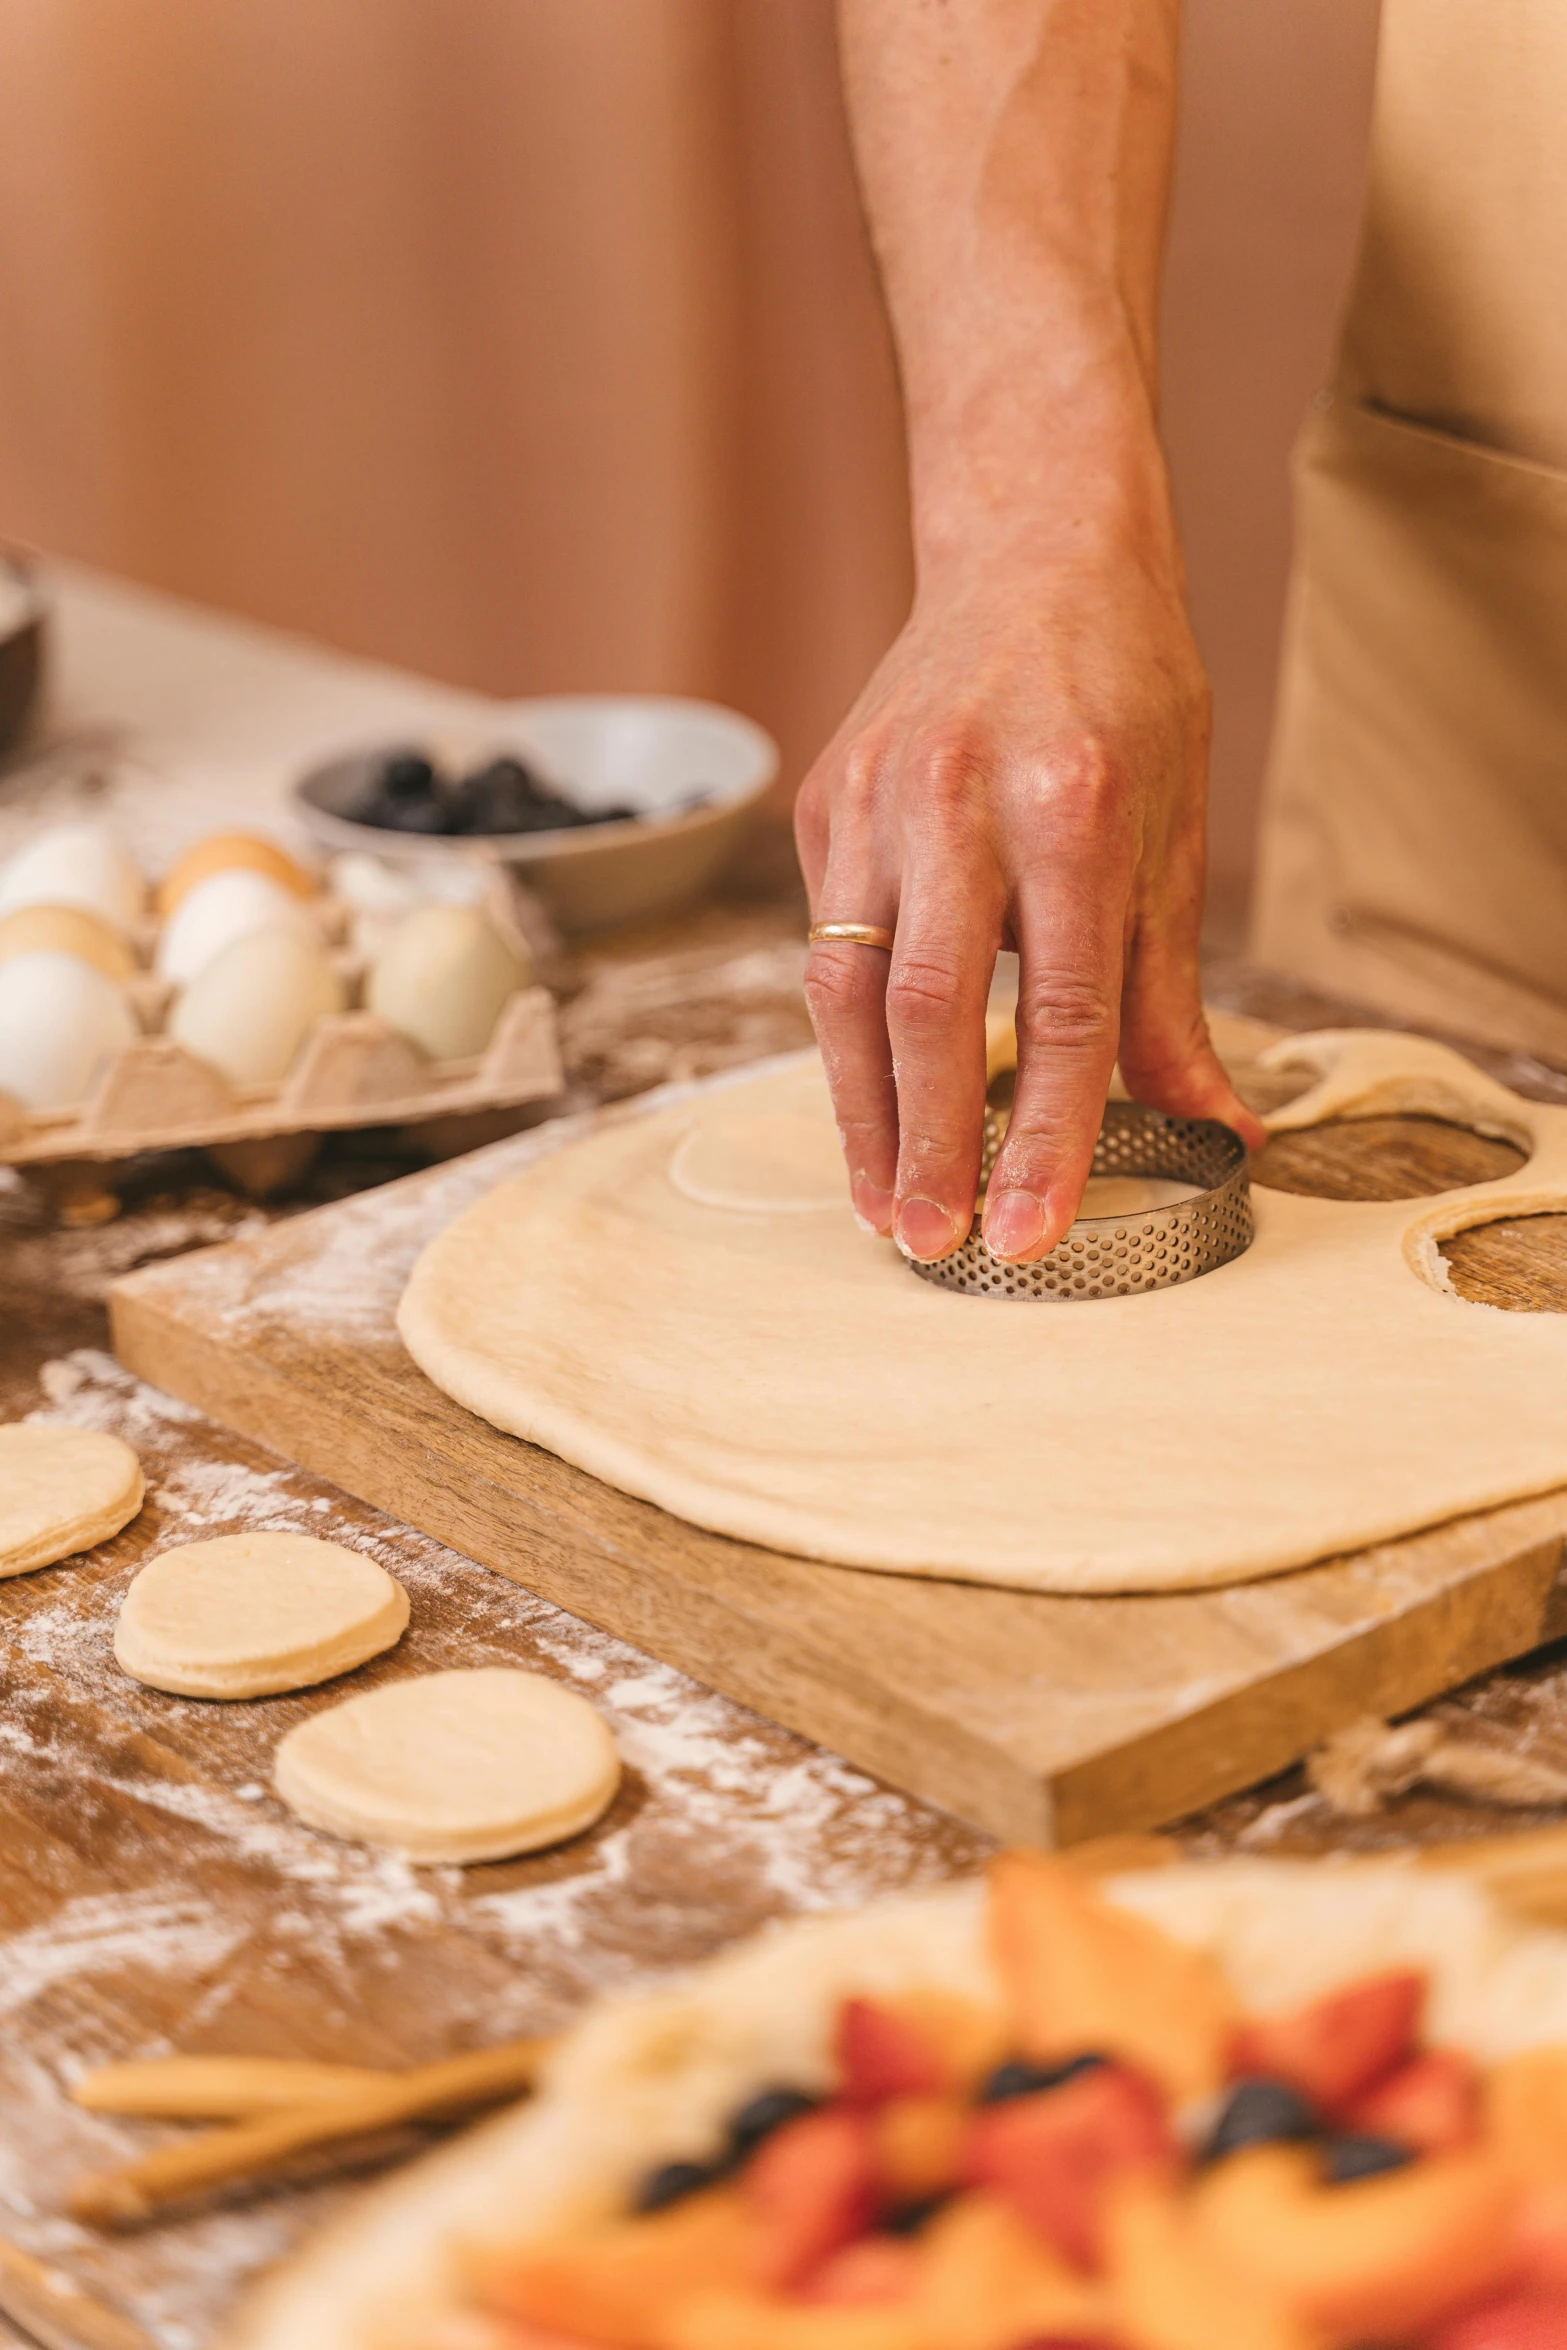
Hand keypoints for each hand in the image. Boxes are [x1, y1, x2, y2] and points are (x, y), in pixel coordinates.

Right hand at [795, 521, 1265, 1263]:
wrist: (1029, 548)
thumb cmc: (1123, 687)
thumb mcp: (1177, 827)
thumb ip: (1171, 992)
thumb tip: (1212, 1128)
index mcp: (1076, 803)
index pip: (1058, 1008)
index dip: (1043, 1134)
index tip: (1029, 1230)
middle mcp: (959, 798)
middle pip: (925, 1010)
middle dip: (927, 1144)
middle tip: (935, 1243)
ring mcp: (874, 797)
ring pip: (845, 991)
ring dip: (861, 1115)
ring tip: (884, 1206)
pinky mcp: (823, 802)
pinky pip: (825, 944)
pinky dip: (846, 1039)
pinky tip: (869, 1106)